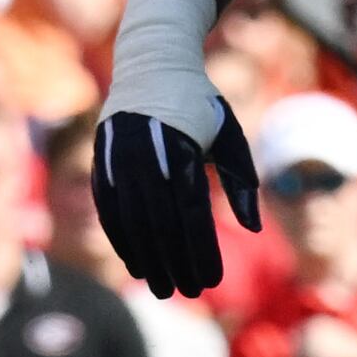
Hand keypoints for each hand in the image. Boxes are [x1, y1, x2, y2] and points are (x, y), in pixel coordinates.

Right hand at [92, 98, 259, 298]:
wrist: (152, 62)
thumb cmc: (200, 104)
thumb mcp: (230, 135)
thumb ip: (242, 182)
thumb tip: (254, 228)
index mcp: (183, 150)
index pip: (191, 215)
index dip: (200, 251)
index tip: (211, 281)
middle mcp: (147, 157)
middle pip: (160, 225)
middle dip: (175, 263)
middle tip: (188, 293)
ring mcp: (119, 160)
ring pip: (132, 223)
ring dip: (147, 260)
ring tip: (162, 288)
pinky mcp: (102, 162)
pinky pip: (109, 211)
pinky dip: (122, 240)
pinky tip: (135, 264)